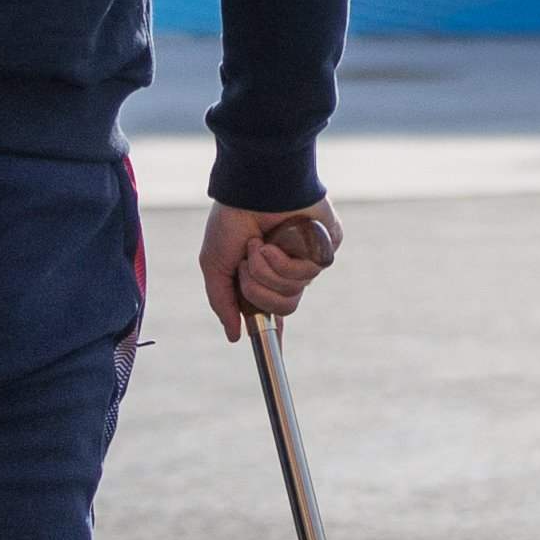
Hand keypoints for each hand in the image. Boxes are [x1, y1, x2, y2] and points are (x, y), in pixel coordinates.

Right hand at [200, 199, 340, 341]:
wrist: (252, 187)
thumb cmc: (232, 218)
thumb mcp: (214, 264)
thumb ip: (222, 302)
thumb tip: (234, 335)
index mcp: (265, 273)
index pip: (275, 309)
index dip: (275, 331)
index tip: (276, 351)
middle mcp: (288, 269)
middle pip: (281, 308)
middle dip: (257, 289)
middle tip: (247, 261)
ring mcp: (307, 260)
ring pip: (293, 293)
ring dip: (267, 270)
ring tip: (260, 243)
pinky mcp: (324, 249)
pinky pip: (307, 274)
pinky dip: (283, 259)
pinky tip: (277, 237)